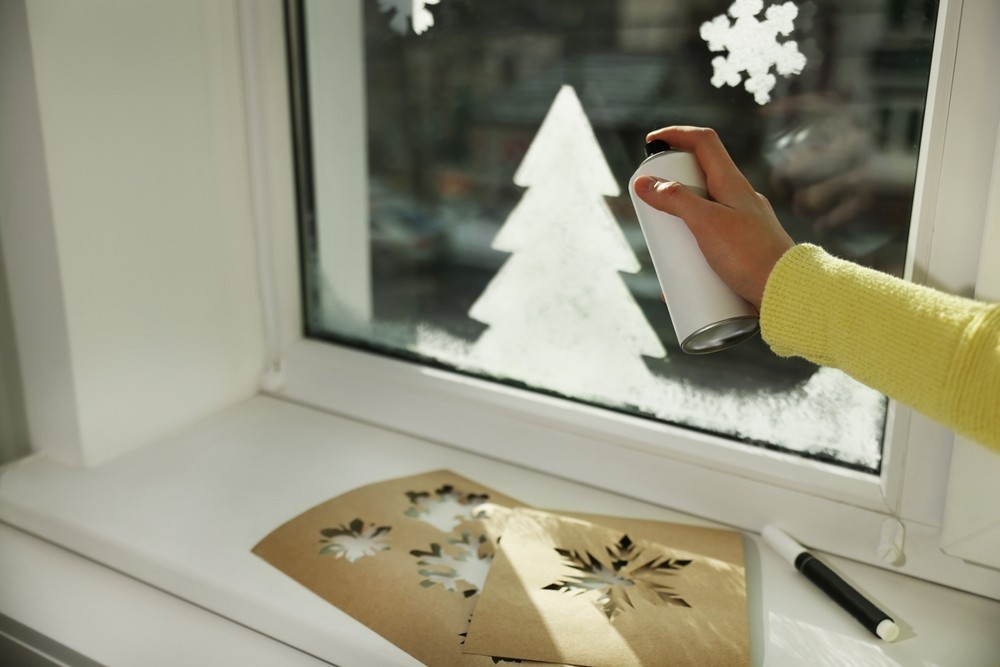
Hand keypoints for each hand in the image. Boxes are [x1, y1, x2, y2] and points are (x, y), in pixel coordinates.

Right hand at [632, 126, 793, 309]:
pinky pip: (712, 242)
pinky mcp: (744, 250)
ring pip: (704, 213)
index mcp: (733, 184)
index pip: (704, 142)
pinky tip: (682, 278)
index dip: (677, 134)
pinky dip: (692, 253)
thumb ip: (676, 200)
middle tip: (651, 205)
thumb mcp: (706, 223)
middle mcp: (740, 199)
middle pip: (699, 179)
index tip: (651, 143)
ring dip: (679, 224)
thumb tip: (644, 183)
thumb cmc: (750, 255)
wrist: (788, 292)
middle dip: (671, 188)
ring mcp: (743, 224)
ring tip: (663, 247)